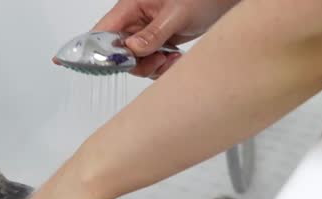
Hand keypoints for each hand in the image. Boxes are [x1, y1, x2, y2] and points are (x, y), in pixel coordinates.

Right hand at [92, 0, 235, 78]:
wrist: (222, 0)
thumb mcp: (176, 14)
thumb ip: (153, 33)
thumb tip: (132, 49)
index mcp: (131, 7)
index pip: (103, 31)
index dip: (99, 50)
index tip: (107, 62)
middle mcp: (135, 21)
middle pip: (118, 52)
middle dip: (137, 63)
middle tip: (157, 60)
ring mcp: (145, 34)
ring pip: (135, 62)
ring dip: (152, 67)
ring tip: (170, 59)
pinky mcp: (157, 44)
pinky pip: (150, 63)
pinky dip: (162, 68)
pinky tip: (175, 59)